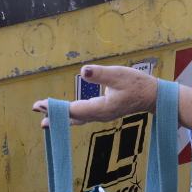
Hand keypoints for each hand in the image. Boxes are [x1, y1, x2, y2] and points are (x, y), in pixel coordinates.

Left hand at [31, 65, 157, 127]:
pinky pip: (83, 116)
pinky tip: (68, 115)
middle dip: (54, 114)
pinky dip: (72, 115)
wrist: (154, 96)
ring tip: (45, 120)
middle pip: (72, 116)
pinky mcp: (104, 111)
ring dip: (61, 116)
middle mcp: (99, 114)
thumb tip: (83, 70)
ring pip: (77, 118)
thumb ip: (101, 74)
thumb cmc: (138, 84)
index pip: (73, 109)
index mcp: (101, 108)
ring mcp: (102, 114)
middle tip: (37, 111)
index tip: (40, 105)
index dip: (55, 107)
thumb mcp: (119, 75)